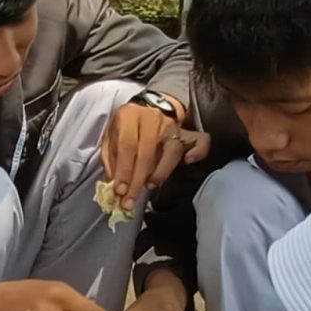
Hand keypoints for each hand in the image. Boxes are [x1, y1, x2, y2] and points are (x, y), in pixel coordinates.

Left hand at [99, 98, 189, 212]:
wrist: (145, 109)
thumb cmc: (125, 127)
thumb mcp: (111, 137)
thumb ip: (111, 159)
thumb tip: (112, 185)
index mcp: (129, 116)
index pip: (127, 146)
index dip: (124, 170)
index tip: (120, 191)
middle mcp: (152, 118)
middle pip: (147, 152)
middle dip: (138, 180)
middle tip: (131, 201)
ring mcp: (171, 125)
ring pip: (171, 150)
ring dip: (160, 172)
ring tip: (150, 186)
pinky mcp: (186, 132)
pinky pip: (200, 140)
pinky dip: (198, 151)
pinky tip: (189, 161)